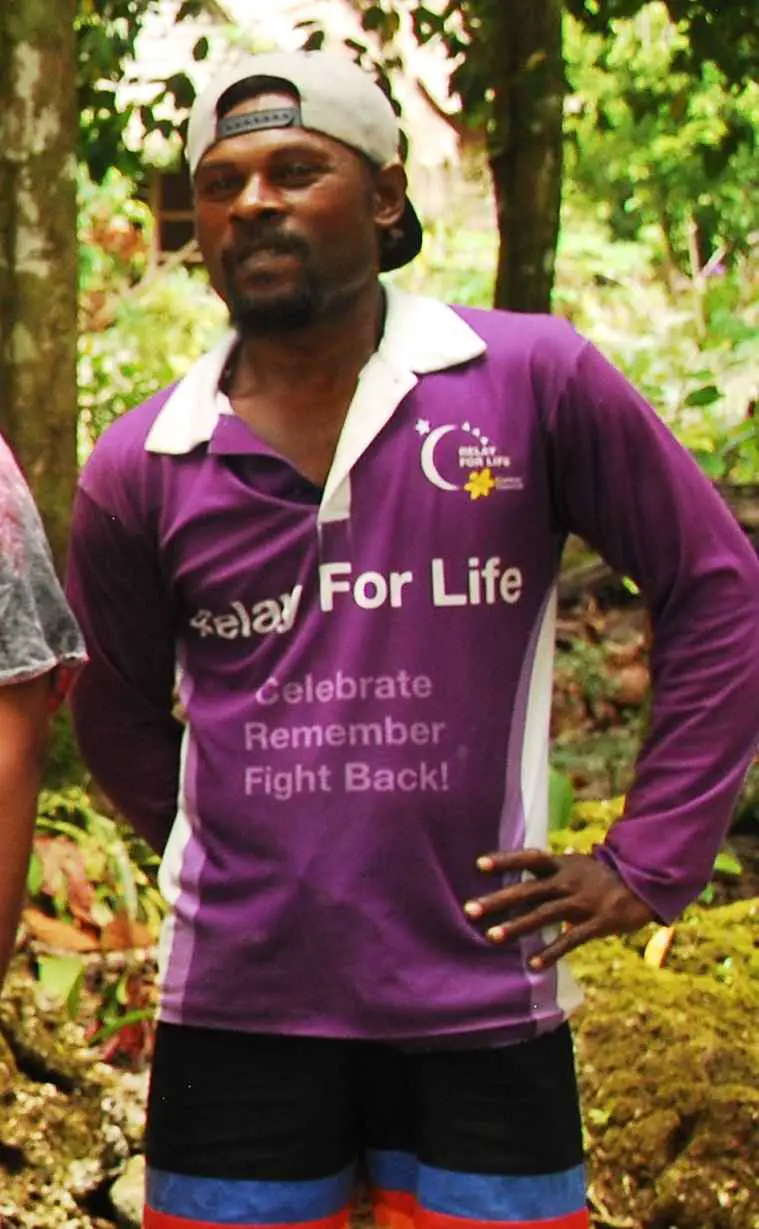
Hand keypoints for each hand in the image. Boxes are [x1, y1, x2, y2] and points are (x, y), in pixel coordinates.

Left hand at [463, 849, 654, 968]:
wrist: (644, 884)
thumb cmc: (601, 876)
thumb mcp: (576, 865)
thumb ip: (550, 872)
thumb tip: (518, 876)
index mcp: (562, 865)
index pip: (528, 859)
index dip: (505, 860)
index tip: (478, 865)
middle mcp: (568, 881)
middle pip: (528, 890)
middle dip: (498, 900)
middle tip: (470, 910)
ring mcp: (582, 902)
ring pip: (543, 914)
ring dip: (517, 926)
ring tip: (492, 937)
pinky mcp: (597, 923)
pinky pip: (569, 940)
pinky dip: (550, 953)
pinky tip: (532, 965)